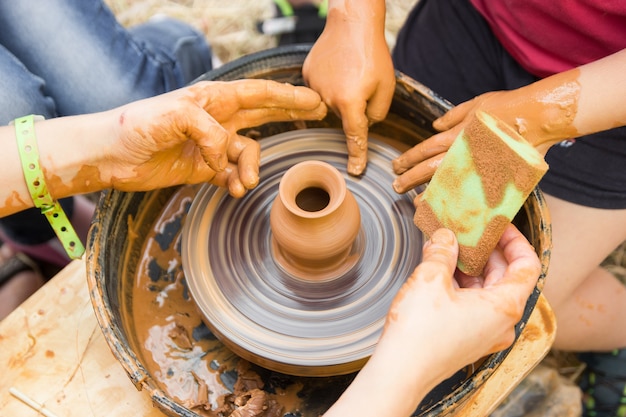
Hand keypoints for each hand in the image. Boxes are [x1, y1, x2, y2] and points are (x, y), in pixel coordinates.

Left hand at [106, 80, 326, 196]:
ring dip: (251, 169)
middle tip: (317, 114)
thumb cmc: (136, 125)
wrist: (111, 156)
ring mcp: (212, 145)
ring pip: (249, 154)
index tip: (313, 99)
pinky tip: (232, 189)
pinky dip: (237, 183)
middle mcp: (217, 119)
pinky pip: (233, 174)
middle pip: (264, 114)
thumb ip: (210, 131)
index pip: (258, 94)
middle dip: (291, 114)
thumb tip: (227, 156)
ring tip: (244, 182)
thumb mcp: (174, 115)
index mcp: (213, 99)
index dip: (288, 97)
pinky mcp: (204, 168)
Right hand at [303, 0, 394, 174]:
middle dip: (354, 104)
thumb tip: (364, 123)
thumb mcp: (386, 87)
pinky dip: (330, 82)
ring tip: (350, 70)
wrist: (351, 21)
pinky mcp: (306, 74)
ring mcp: (313, 85)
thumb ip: (377, 113)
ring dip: (341, 93)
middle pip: (343, 115)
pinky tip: (338, 66)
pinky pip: (320, 88)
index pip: (354, 137)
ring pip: (331, 102)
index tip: (354, 171)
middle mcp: (327, 98)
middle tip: (362, 79)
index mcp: (349, 103)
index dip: (356, 156)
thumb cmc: (372, 52)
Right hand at [380, 225, 539, 392]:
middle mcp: (501, 323)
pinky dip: (461, 285)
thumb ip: (442, 251)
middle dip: (486, 251)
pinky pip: (473, 305)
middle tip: (468, 232)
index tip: (499, 227)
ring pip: (486, 291)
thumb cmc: (419, 334)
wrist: (400, 373)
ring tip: (449, 248)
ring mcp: (485, 333)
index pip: (527, 266)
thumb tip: (445, 236)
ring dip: (470, 267)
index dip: (515, 241)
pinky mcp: (467, 339)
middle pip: (505, 277)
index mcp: (504, 307)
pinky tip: (440, 271)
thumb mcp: (430, 279)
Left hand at [392, 85, 575, 192]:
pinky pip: (471, 193)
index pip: (426, 149)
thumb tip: (434, 125)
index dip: (409, 159)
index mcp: (457, 134)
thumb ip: (453, 116)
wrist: (539, 116)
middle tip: (397, 187)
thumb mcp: (476, 104)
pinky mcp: (494, 177)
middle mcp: (463, 153)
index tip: (396, 166)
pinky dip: (459, 201)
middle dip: (411, 179)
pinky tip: (450, 209)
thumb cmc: (508, 106)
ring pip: (448, 183)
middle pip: (431, 169)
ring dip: (430, 194)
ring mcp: (478, 167)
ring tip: (417, 203)